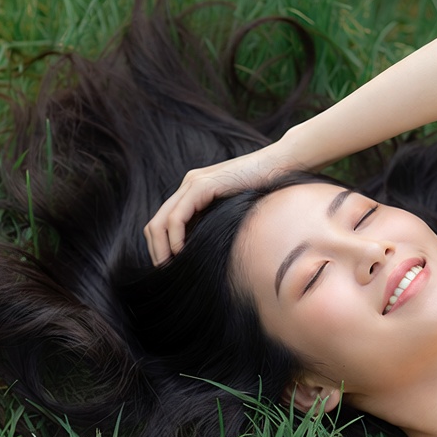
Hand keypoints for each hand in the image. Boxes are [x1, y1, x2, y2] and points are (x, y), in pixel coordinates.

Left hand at [144, 143, 296, 264]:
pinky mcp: (201, 186)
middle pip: (155, 222)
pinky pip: (177, 217)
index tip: (169, 266)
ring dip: (161, 247)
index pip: (164, 222)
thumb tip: (206, 251)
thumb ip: (218, 223)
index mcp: (194, 191)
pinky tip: (181, 252)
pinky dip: (175, 238)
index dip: (160, 246)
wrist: (280, 166)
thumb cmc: (266, 191)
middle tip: (165, 270)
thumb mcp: (234, 212)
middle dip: (156, 249)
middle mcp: (188, 185)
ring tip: (170, 265)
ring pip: (161, 221)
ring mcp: (192, 183)